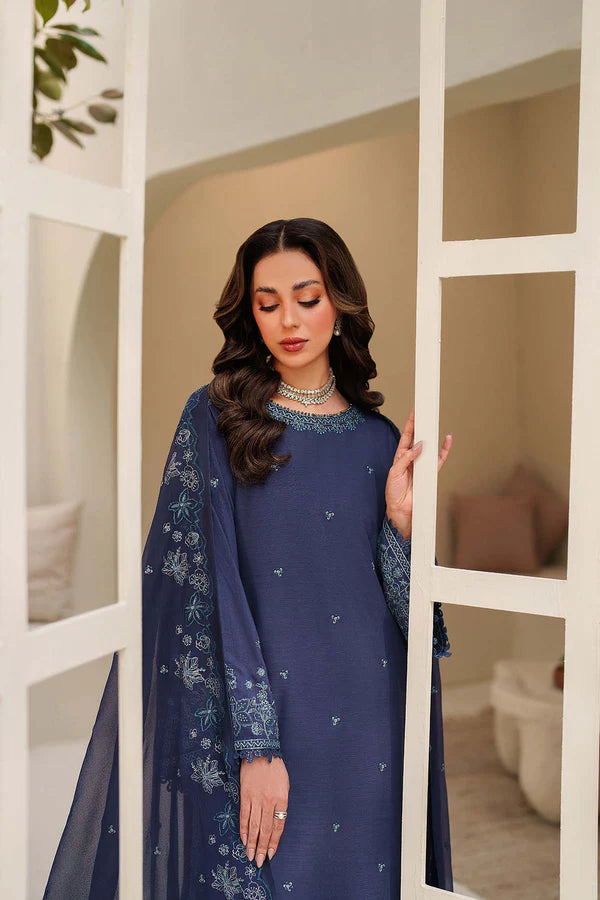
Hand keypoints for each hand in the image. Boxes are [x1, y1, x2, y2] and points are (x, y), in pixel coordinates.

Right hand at [239, 755, 289, 867]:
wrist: (260, 752)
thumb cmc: (276, 769)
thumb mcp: (285, 785)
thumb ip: (281, 803)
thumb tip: (277, 820)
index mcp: (281, 799)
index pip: (278, 826)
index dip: (274, 842)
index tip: (271, 854)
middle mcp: (268, 801)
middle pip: (265, 829)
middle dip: (262, 848)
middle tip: (259, 863)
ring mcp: (256, 799)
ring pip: (254, 826)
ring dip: (252, 843)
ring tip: (250, 856)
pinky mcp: (245, 795)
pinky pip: (244, 816)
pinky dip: (244, 829)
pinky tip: (244, 839)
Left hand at [385, 407, 452, 537]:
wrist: (400, 510)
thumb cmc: (393, 492)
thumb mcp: (394, 473)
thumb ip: (406, 458)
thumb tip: (419, 446)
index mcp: (400, 456)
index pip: (406, 436)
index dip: (410, 424)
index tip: (415, 411)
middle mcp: (412, 458)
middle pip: (419, 438)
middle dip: (422, 425)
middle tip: (426, 411)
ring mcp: (421, 465)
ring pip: (429, 446)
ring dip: (432, 435)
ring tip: (435, 422)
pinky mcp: (430, 473)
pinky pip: (439, 460)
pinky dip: (444, 451)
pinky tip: (447, 440)